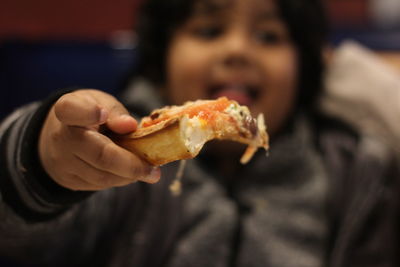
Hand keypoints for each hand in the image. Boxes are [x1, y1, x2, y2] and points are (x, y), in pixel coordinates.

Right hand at [39, 89, 160, 190]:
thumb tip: (130, 126)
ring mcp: (63, 162)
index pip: (71, 110)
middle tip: (153, 171)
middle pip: (99, 154)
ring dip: (129, 175)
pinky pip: (99, 185)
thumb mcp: (103, 103)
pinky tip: (129, 173)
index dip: (87, 113)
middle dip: (131, 165)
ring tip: (146, 170)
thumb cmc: (91, 114)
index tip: (102, 114)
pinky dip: (119, 180)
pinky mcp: (69, 180)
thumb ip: (116, 113)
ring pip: (102, 176)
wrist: (63, 135)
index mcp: (68, 110)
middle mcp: (61, 137)